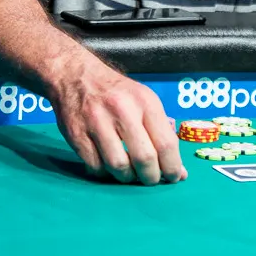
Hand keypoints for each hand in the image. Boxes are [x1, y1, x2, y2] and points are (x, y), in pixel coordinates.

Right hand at [48, 53, 185, 184]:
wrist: (76, 76)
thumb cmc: (118, 93)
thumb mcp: (144, 102)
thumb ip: (162, 135)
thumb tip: (179, 172)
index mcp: (145, 102)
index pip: (166, 144)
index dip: (173, 168)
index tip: (173, 177)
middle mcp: (122, 110)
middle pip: (144, 159)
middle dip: (151, 177)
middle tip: (150, 179)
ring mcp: (97, 122)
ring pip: (119, 166)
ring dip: (127, 177)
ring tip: (129, 173)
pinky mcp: (77, 134)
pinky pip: (96, 167)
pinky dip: (105, 172)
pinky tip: (108, 165)